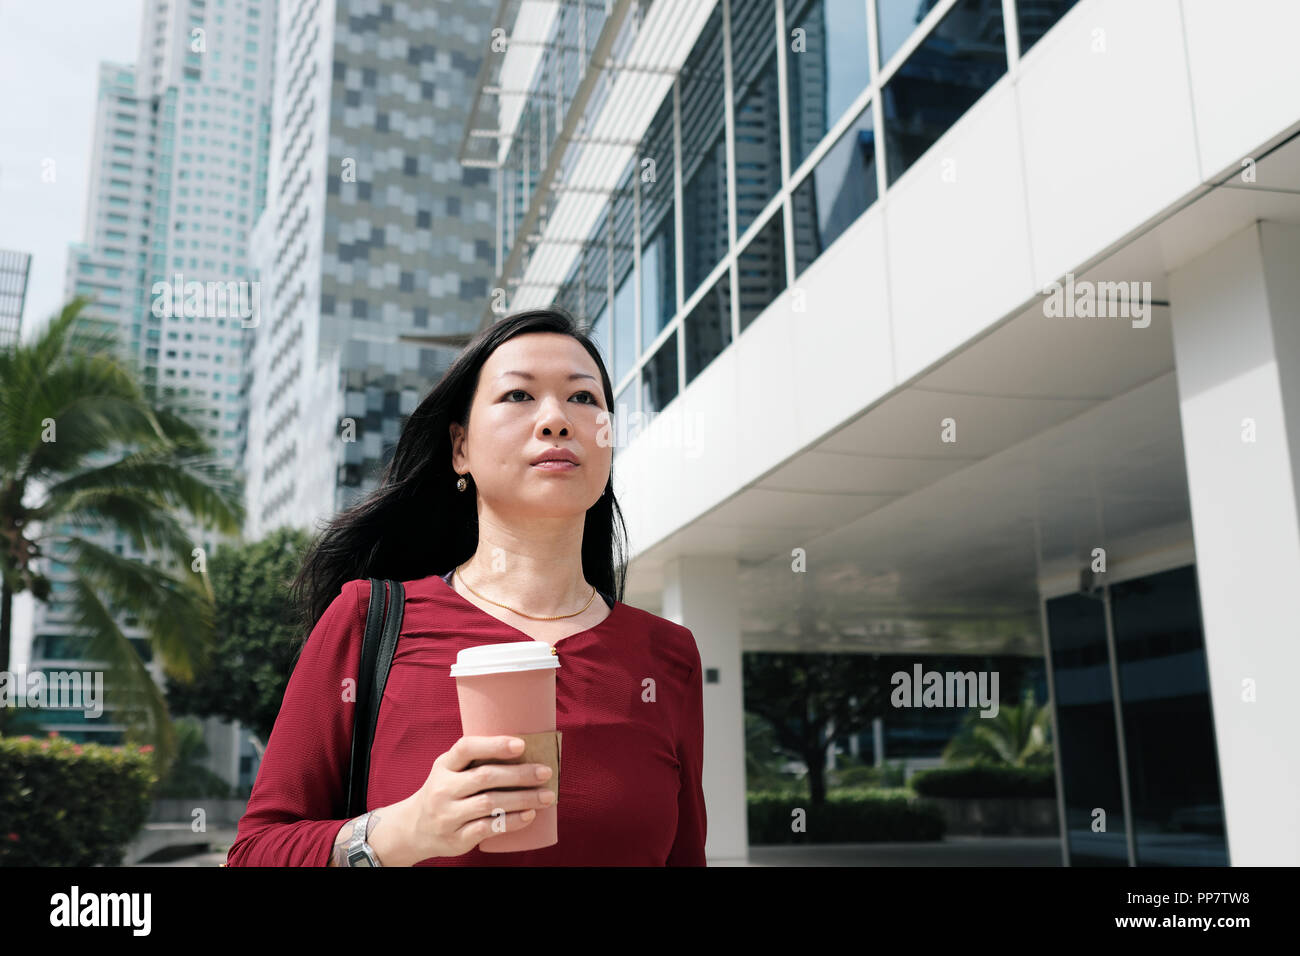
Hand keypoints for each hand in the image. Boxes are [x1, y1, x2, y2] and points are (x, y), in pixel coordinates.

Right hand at [399, 735, 555, 861]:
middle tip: (546, 772)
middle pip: (485, 777)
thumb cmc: (445, 791)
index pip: (466, 748)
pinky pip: (488, 828)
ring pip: (490, 804)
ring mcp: (447, 815)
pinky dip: (512, 821)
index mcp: (444, 766)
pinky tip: (530, 815)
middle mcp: (443, 789)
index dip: (494, 745)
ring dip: (523, 799)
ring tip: (547, 796)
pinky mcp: (456, 837)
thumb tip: (527, 749)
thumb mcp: (449, 770)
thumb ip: (476, 760)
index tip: (521, 745)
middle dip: (520, 774)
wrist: (413, 828)